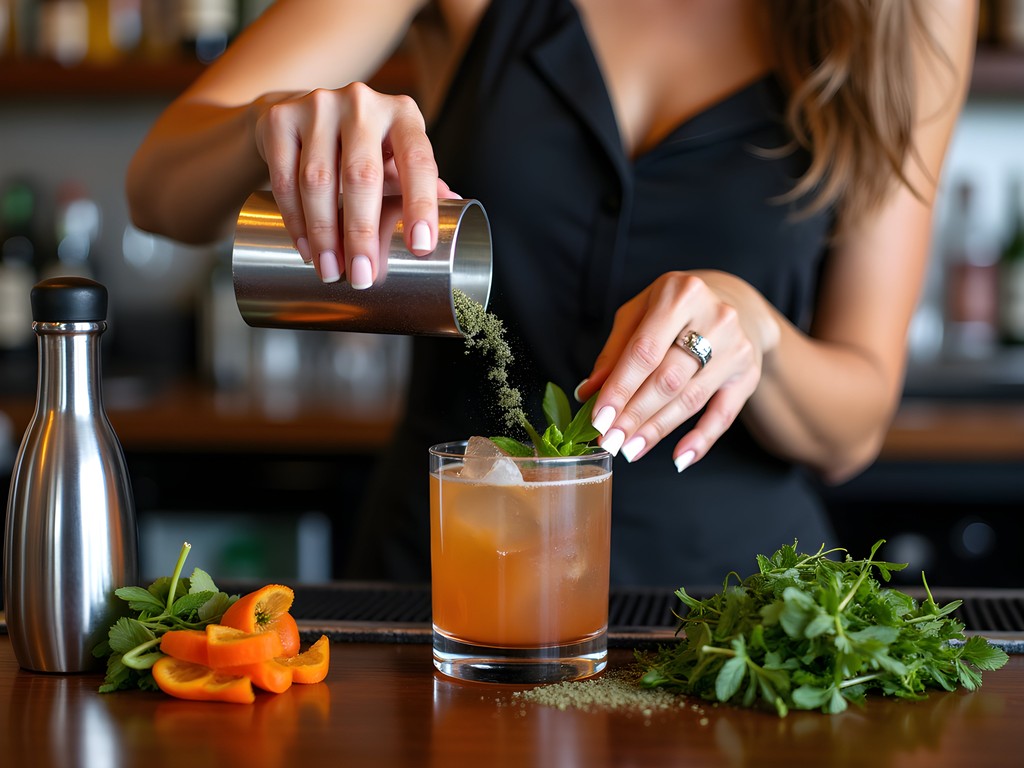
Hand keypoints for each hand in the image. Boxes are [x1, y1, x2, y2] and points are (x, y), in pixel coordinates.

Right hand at [253, 83, 458, 286]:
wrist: (300, 114)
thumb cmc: (362, 147)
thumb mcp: (396, 159)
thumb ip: (424, 183)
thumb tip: (460, 209)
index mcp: (403, 115)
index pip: (418, 161)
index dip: (421, 205)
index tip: (421, 248)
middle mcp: (362, 103)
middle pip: (361, 176)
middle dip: (362, 234)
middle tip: (363, 277)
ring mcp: (318, 105)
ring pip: (317, 180)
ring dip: (324, 234)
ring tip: (330, 271)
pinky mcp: (280, 118)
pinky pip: (284, 178)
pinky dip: (295, 220)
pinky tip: (306, 249)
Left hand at [576, 270, 778, 470]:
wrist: (735, 303)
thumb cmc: (674, 310)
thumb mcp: (639, 314)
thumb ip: (614, 352)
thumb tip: (588, 393)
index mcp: (679, 294)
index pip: (644, 350)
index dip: (620, 388)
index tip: (599, 418)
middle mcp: (715, 317)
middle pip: (668, 378)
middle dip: (635, 414)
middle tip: (610, 440)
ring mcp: (737, 348)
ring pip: (690, 399)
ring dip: (657, 429)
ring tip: (630, 448)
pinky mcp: (748, 375)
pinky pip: (724, 415)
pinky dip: (701, 440)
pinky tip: (679, 458)